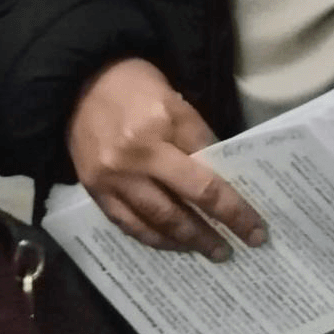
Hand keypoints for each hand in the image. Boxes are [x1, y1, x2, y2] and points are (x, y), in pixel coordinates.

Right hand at [66, 57, 265, 260]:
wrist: (79, 83)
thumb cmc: (134, 85)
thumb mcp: (174, 100)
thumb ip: (197, 138)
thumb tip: (222, 178)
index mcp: (159, 128)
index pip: (205, 175)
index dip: (233, 207)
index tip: (254, 228)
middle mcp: (135, 157)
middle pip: (182, 205)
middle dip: (213, 232)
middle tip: (235, 249)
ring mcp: (112, 178)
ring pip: (156, 222)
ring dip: (186, 241)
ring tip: (208, 250)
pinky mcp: (95, 190)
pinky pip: (128, 225)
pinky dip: (153, 238)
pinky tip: (172, 243)